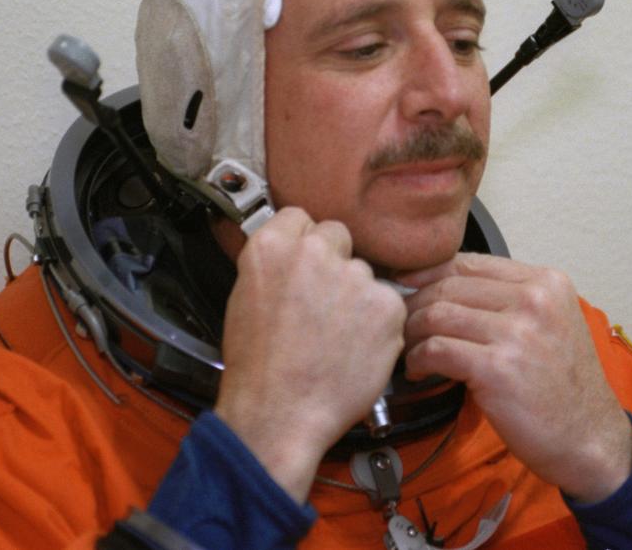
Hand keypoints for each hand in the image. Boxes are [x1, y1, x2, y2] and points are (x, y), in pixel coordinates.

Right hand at [213, 207, 405, 501]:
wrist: (280, 414)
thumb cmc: (258, 368)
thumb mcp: (245, 299)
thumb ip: (276, 266)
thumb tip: (295, 255)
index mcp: (272, 247)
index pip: (300, 216)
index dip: (303, 241)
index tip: (305, 263)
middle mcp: (314, 252)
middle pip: (337, 235)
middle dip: (334, 262)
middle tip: (323, 302)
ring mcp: (354, 276)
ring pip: (364, 273)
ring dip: (356, 296)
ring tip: (335, 338)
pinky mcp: (386, 304)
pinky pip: (387, 303)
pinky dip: (377, 324)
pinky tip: (355, 349)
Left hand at [401, 254, 631, 502]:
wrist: (588, 438)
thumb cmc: (562, 386)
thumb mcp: (550, 322)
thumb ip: (509, 298)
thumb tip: (443, 284)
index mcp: (546, 282)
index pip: (469, 262)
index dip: (428, 272)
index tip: (405, 284)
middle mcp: (535, 299)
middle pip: (449, 286)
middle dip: (415, 304)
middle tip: (402, 325)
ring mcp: (517, 332)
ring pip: (437, 314)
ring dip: (413, 334)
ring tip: (410, 351)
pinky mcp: (498, 368)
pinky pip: (436, 349)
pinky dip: (418, 359)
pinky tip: (419, 370)